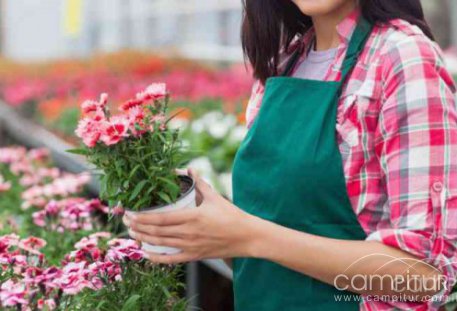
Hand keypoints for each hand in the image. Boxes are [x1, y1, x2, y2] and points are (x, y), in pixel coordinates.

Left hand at [123, 169, 260, 263]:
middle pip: (157, 232)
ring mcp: (191, 246)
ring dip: (144, 239)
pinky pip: (172, 260)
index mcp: (193, 217)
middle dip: (138, 227)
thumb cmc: (232, 215)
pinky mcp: (195, 256)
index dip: (143, 218)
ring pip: (161, 244)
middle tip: (126, 221)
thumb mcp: (215, 197)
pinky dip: (157, 258)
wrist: (247, 237)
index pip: (161, 219)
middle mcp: (189, 233)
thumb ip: (200, 183)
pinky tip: (146, 254)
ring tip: (132, 234)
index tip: (131, 213)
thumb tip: (189, 169)